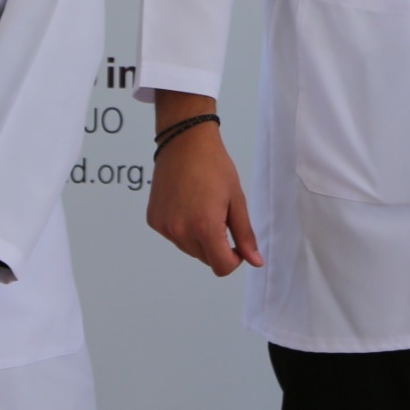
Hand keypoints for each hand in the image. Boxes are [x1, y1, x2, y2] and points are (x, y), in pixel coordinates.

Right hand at [147, 94, 263, 275]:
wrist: (185, 142)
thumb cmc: (215, 166)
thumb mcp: (237, 199)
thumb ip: (245, 234)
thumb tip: (255, 261)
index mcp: (205, 227)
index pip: (221, 267)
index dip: (234, 259)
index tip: (237, 243)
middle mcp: (181, 231)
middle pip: (205, 259)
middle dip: (217, 246)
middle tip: (220, 215)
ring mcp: (164, 227)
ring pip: (189, 249)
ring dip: (199, 238)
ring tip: (203, 206)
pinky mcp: (154, 221)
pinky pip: (173, 236)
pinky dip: (183, 229)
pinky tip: (187, 205)